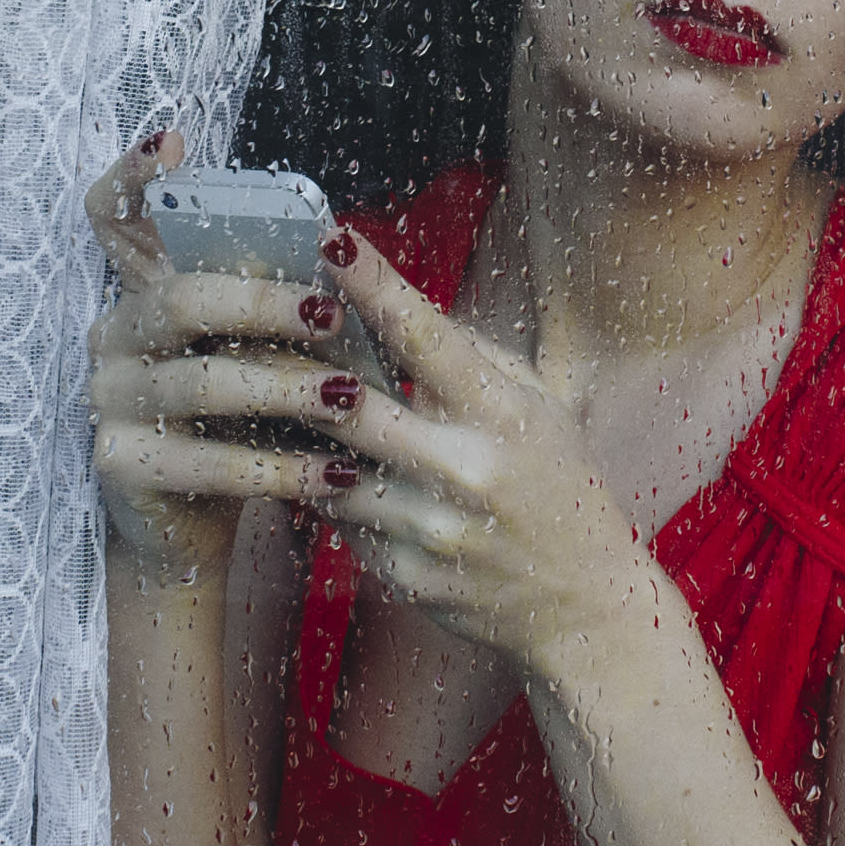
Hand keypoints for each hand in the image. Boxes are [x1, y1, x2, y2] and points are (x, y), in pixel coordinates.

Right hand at [82, 130, 363, 591]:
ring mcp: (108, 399)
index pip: (113, 217)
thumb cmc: (238, 421)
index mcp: (144, 292)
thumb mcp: (257, 354)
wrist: (185, 525)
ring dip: (287, 389)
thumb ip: (275, 307)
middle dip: (263, 301)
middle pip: (181, 298)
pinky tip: (335, 472)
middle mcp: (113, 335)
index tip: (173, 141)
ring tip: (352, 400)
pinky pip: (205, 462)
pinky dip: (279, 468)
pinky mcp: (118, 464)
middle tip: (331, 311)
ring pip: (202, 382)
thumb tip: (342, 258)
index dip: (133, 175)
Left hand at [302, 226, 665, 678]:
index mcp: (504, 415)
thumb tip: (396, 312)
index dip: (374, 286)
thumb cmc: (561, 486)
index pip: (426, 337)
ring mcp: (430, 530)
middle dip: (302, 365)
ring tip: (263, 396)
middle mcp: (465, 470)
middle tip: (261, 327)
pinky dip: (323, 490)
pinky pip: (341, 520)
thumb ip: (473, 360)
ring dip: (297, 432)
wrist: (583, 603)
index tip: (333, 241)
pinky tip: (311, 469)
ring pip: (328, 467)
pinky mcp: (404, 576)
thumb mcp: (541, 408)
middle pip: (351, 405)